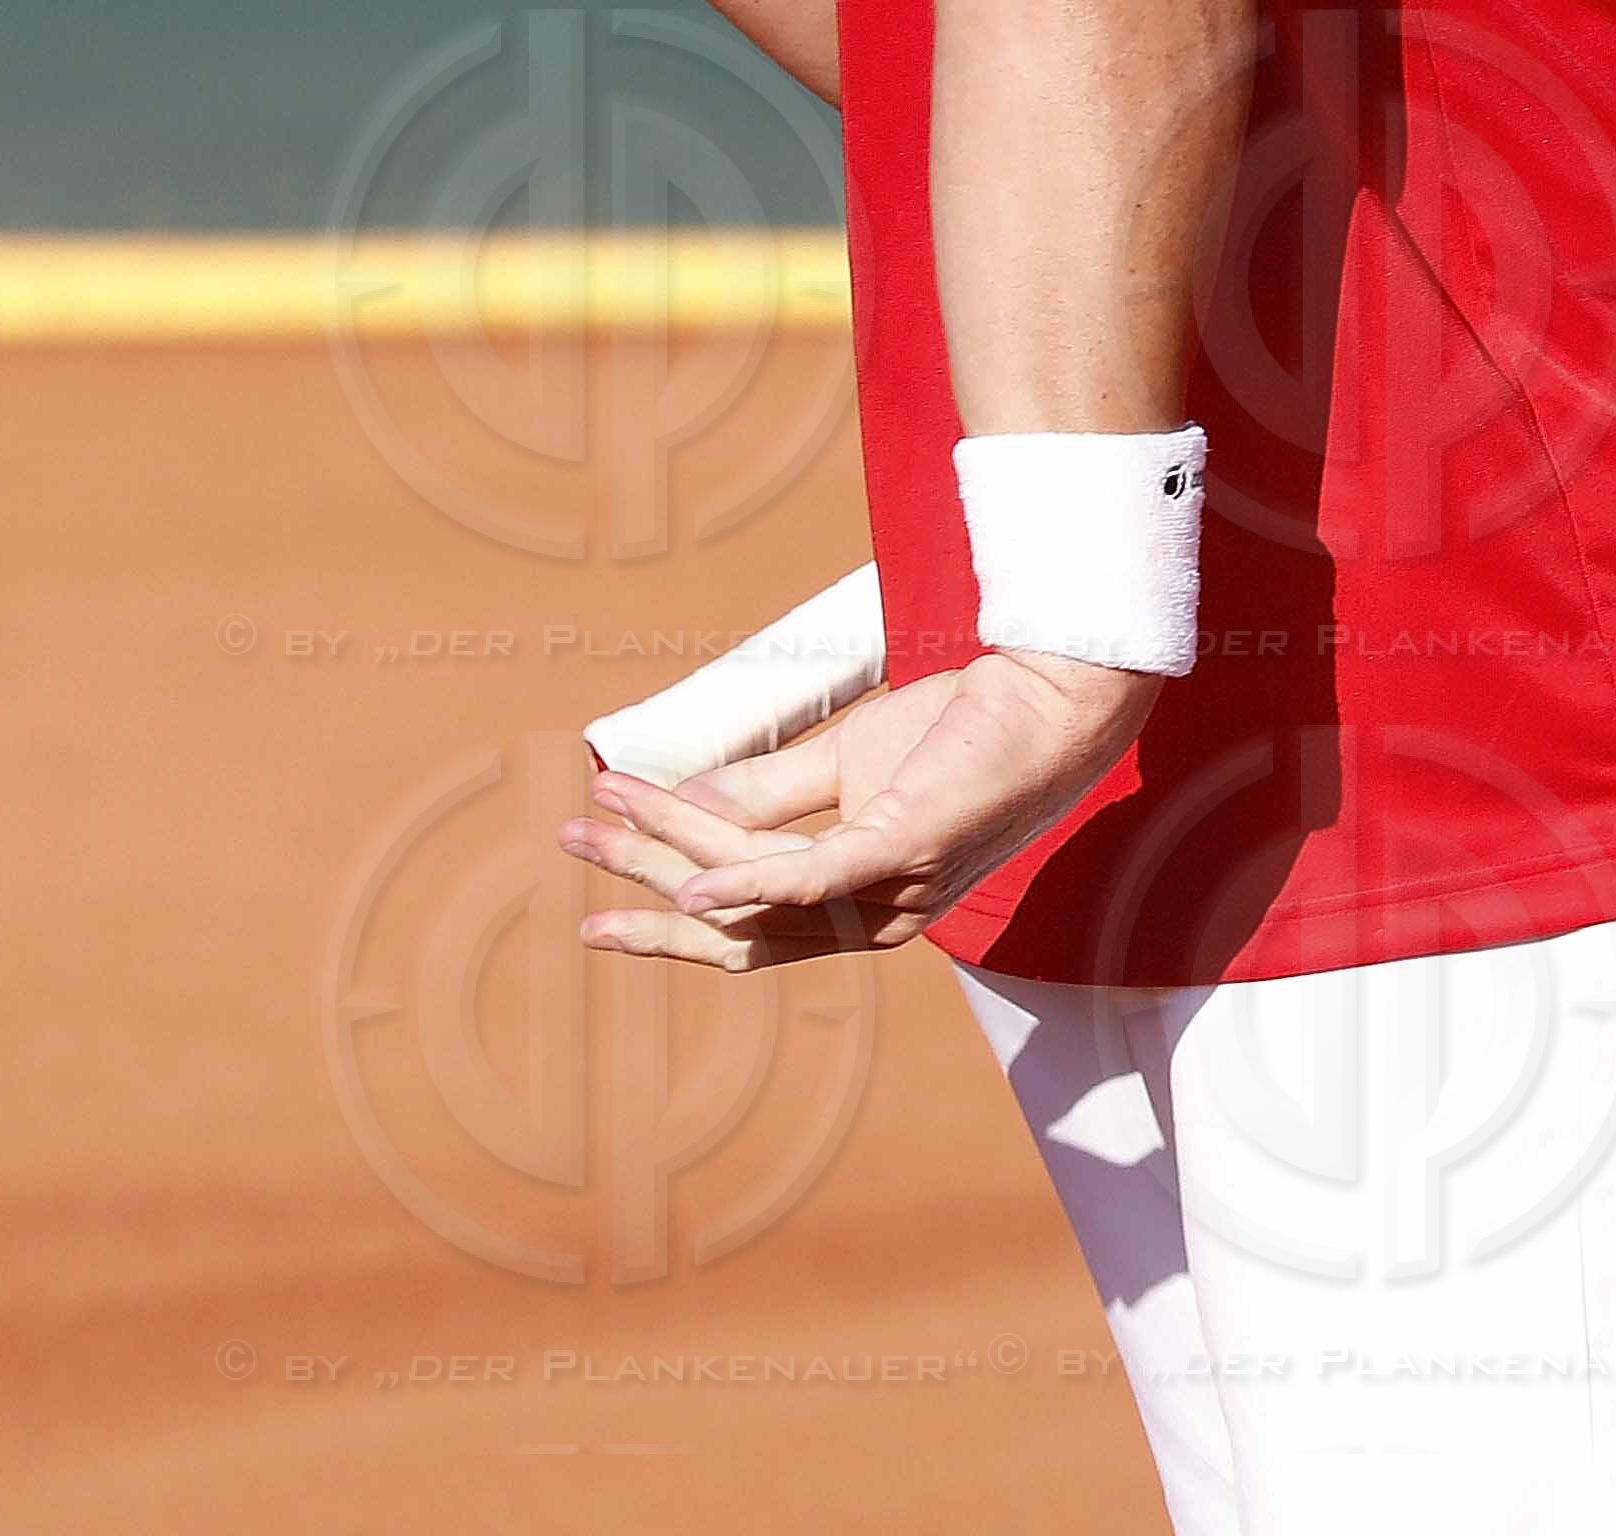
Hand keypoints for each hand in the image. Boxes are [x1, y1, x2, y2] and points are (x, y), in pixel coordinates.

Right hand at [560, 647, 1152, 966]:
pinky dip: (747, 883)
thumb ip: (761, 792)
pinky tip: (690, 883)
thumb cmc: (957, 732)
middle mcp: (871, 920)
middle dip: (641, 883)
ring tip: (603, 814)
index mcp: (855, 907)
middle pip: (730, 918)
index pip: (738, 917)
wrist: (1047, 695)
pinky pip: (813, 879)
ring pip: (753, 886)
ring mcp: (889, 891)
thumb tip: (673, 799)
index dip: (659, 893)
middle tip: (568, 846)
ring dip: (670, 849)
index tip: (591, 864)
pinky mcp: (905, 848)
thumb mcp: (843, 764)